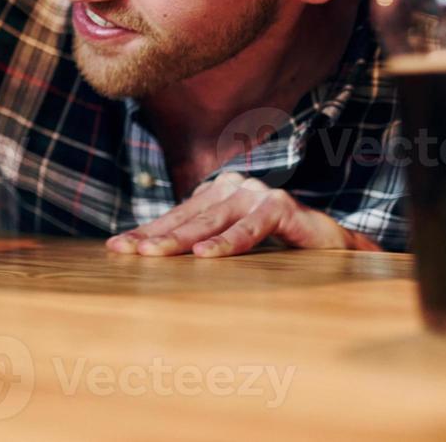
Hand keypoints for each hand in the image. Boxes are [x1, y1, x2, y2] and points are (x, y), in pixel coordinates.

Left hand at [104, 172, 380, 257]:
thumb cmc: (275, 246)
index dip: (145, 232)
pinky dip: (226, 243)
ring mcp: (255, 195)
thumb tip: (151, 255)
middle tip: (125, 251)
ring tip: (153, 254)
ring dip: (181, 240)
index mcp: (215, 195)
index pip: (174, 217)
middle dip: (153, 237)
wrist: (329, 246)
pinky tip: (204, 256)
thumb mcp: (231, 243)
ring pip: (211, 222)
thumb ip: (200, 241)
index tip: (116, 248)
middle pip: (186, 219)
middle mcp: (231, 188)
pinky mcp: (279, 207)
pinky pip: (249, 229)